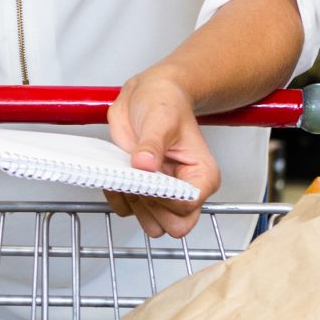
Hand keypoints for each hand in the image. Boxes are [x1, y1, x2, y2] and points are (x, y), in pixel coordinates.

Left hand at [106, 70, 221, 238]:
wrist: (147, 94)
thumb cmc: (164, 103)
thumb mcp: (161, 118)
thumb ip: (152, 144)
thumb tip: (144, 164)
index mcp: (202, 175)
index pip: (188, 206)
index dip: (164, 198)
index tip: (147, 178)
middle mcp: (184, 188)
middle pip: (175, 225)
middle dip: (152, 208)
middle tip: (136, 181)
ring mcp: (162, 192)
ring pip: (153, 225)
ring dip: (135, 206)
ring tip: (125, 178)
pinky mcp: (141, 191)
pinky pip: (128, 211)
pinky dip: (119, 199)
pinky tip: (117, 178)